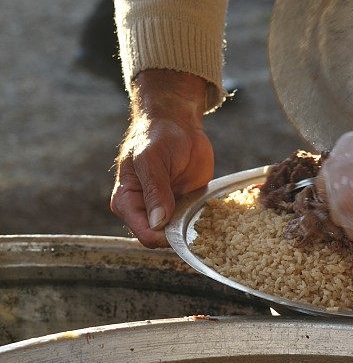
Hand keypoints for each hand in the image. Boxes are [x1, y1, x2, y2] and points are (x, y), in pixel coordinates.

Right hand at [110, 70, 212, 247]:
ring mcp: (167, 210)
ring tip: (209, 215)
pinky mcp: (186, 205)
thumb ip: (154, 190)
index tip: (184, 227)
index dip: (165, 236)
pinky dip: (206, 222)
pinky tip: (215, 213)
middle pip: (164, 239)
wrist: (178, 123)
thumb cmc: (157, 136)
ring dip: (196, 230)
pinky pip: (196, 223)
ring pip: (181, 234)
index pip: (145, 234)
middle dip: (182, 235)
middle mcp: (145, 211)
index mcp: (127, 202)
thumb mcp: (151, 159)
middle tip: (201, 220)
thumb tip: (157, 222)